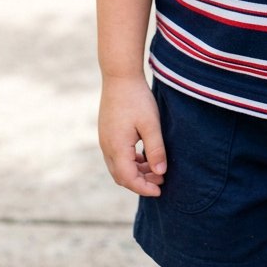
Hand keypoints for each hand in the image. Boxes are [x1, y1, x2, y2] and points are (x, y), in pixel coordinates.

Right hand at [98, 74, 166, 196]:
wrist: (119, 76)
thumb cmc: (137, 98)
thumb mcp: (151, 124)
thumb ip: (156, 149)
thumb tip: (161, 173)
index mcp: (117, 148)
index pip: (129, 179)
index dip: (144, 188)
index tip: (160, 191)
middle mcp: (107, 147)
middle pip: (122, 176)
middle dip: (141, 182)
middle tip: (161, 181)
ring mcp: (105, 140)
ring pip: (119, 167)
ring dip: (136, 172)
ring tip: (157, 170)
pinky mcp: (107, 134)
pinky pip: (117, 156)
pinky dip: (131, 162)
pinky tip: (145, 157)